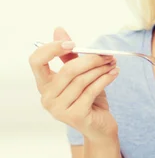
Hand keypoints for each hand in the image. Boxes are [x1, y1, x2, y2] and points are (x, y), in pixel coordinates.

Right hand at [29, 26, 119, 141]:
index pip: (36, 61)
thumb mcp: (79, 75)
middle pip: (67, 70)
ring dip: (100, 69)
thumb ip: (68, 55)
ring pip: (82, 80)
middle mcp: (47, 98)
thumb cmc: (89, 99)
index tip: (72, 43)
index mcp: (44, 85)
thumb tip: (58, 30)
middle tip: (107, 55)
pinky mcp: (76, 116)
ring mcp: (59, 110)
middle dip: (90, 59)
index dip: (51, 48)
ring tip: (112, 63)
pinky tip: (114, 73)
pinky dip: (105, 79)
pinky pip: (91, 91)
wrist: (100, 127)